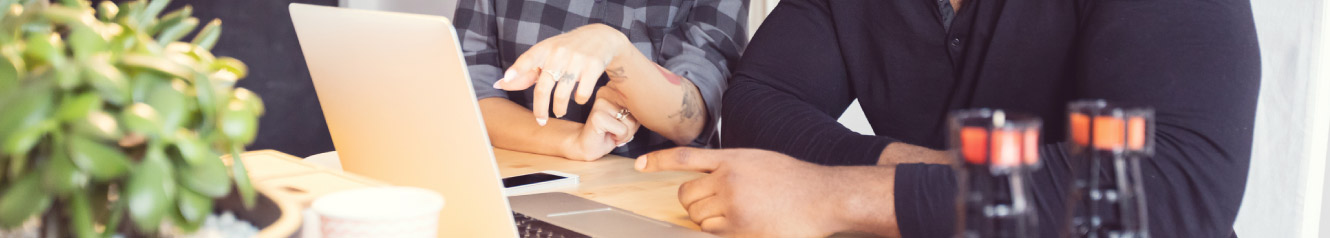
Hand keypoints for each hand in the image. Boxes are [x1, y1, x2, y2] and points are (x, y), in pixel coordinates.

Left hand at [493, 23, 632, 124]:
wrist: (601, 38)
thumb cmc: (566, 51)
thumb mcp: (546, 56)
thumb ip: (524, 72)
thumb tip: (499, 84)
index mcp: (545, 49)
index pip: (528, 58)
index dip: (517, 70)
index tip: (505, 79)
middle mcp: (559, 52)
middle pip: (543, 87)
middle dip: (540, 109)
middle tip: (540, 120)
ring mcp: (577, 59)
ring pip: (562, 94)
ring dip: (559, 108)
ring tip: (559, 111)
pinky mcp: (593, 66)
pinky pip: (582, 94)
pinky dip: (579, 100)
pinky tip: (578, 98)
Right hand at [560, 89, 638, 160]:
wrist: (588, 144)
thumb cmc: (611, 130)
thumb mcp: (629, 114)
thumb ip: (638, 106)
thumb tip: (650, 107)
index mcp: (614, 86)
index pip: (640, 99)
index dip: (637, 115)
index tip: (623, 119)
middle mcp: (606, 89)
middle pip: (636, 110)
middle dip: (632, 124)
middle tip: (618, 128)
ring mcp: (600, 101)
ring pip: (630, 121)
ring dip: (626, 133)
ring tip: (613, 131)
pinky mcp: (597, 116)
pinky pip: (622, 130)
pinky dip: (619, 137)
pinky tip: (609, 135)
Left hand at [634, 148, 851, 236]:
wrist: (823, 196)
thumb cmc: (794, 181)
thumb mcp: (758, 160)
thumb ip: (731, 166)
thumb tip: (707, 179)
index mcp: (732, 158)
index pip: (686, 157)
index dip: (658, 160)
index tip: (639, 164)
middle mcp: (728, 179)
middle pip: (686, 194)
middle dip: (694, 203)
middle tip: (715, 205)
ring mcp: (733, 203)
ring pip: (696, 215)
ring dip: (706, 219)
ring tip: (735, 215)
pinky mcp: (740, 227)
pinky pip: (711, 231)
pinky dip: (717, 231)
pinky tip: (738, 225)